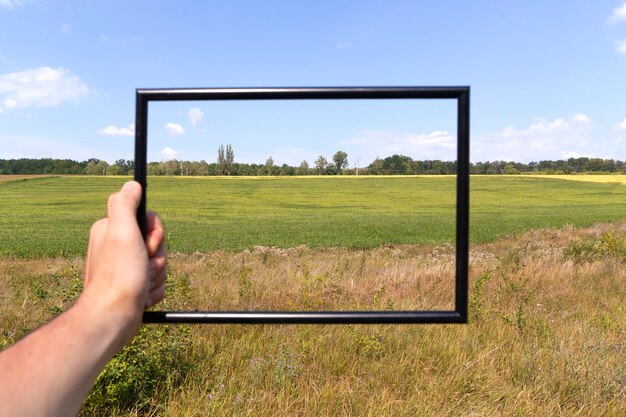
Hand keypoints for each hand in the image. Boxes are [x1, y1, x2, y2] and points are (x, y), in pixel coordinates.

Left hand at [80, 181, 166, 344]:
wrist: (112, 318)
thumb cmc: (118, 277)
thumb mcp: (122, 232)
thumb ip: (125, 204)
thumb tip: (132, 185)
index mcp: (112, 230)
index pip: (149, 220)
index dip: (155, 233)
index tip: (146, 245)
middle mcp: (117, 247)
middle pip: (157, 242)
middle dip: (158, 257)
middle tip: (144, 266)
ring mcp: (125, 267)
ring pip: (159, 263)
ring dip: (157, 275)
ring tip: (142, 284)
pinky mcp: (133, 285)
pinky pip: (157, 281)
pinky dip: (155, 290)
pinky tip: (142, 296)